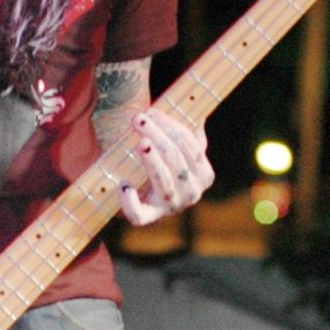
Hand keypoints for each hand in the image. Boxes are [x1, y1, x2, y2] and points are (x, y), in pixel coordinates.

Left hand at [118, 108, 213, 224]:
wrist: (150, 199)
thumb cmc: (167, 167)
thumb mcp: (183, 151)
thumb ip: (191, 134)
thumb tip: (197, 113)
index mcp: (204, 174)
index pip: (190, 145)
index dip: (171, 126)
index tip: (152, 111)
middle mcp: (192, 192)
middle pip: (176, 159)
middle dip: (157, 135)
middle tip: (138, 119)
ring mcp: (171, 206)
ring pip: (163, 181)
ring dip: (151, 160)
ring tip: (140, 143)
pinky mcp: (149, 217)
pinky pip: (140, 215)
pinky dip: (131, 202)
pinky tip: (124, 185)